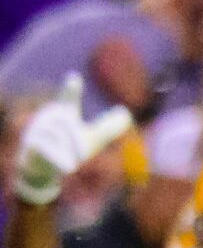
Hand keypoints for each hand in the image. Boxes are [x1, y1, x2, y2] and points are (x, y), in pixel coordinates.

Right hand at [14, 76, 132, 204]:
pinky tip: (67, 168)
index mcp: (63, 113)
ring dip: (71, 155)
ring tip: (68, 160)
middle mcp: (47, 118)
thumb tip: (126, 113)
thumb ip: (107, 127)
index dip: (71, 90)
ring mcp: (36, 131)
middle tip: (80, 154)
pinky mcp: (31, 147)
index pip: (67, 98)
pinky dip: (62, 162)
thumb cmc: (67, 148)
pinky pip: (51, 154)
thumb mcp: (90, 139)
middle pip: (72, 128)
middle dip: (79, 143)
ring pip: (62, 143)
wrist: (42, 169)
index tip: (75, 77)